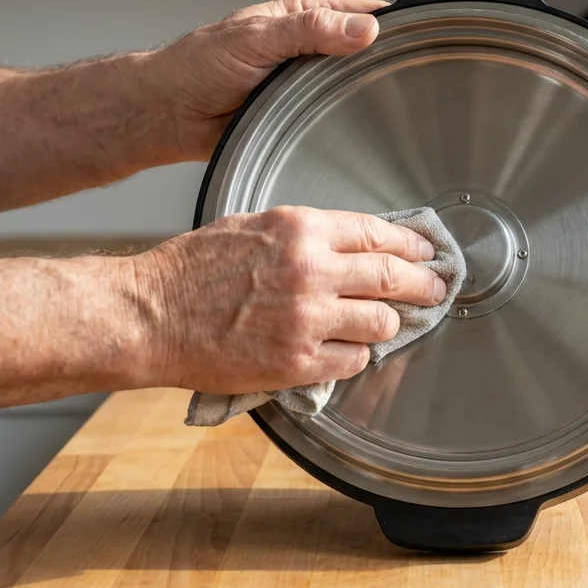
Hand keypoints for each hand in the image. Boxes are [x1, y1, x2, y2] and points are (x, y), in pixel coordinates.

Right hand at [129, 206, 444, 394]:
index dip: (413, 244)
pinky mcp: (298, 362)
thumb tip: (353, 242)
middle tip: (437, 289)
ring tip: (384, 323)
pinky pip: (355, 360)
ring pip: (383, 322)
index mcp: (300, 229)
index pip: (379, 233)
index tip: (427, 252)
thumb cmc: (192, 269)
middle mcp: (311, 270)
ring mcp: (307, 319)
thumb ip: (304, 233)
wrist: (151, 314)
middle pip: (395, 277)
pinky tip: (347, 349)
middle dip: (425, 284)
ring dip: (388, 323)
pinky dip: (357, 355)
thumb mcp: (252, 225)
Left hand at [145, 0, 388, 162]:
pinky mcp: (299, 117)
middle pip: (363, 53)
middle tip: (406, 81)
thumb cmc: (197, 67)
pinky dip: (343, 126)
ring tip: (385, 111)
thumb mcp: (257, 37)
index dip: (387, 23)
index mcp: (302, 15)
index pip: (360, 12)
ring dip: (361, 100)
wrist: (169, 114)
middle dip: (381, 66)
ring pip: (351, 90)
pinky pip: (332, 121)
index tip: (414, 38)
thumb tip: (362, 29)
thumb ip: (308, 31)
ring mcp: (306, 84)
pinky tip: (356, 133)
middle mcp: (309, 48)